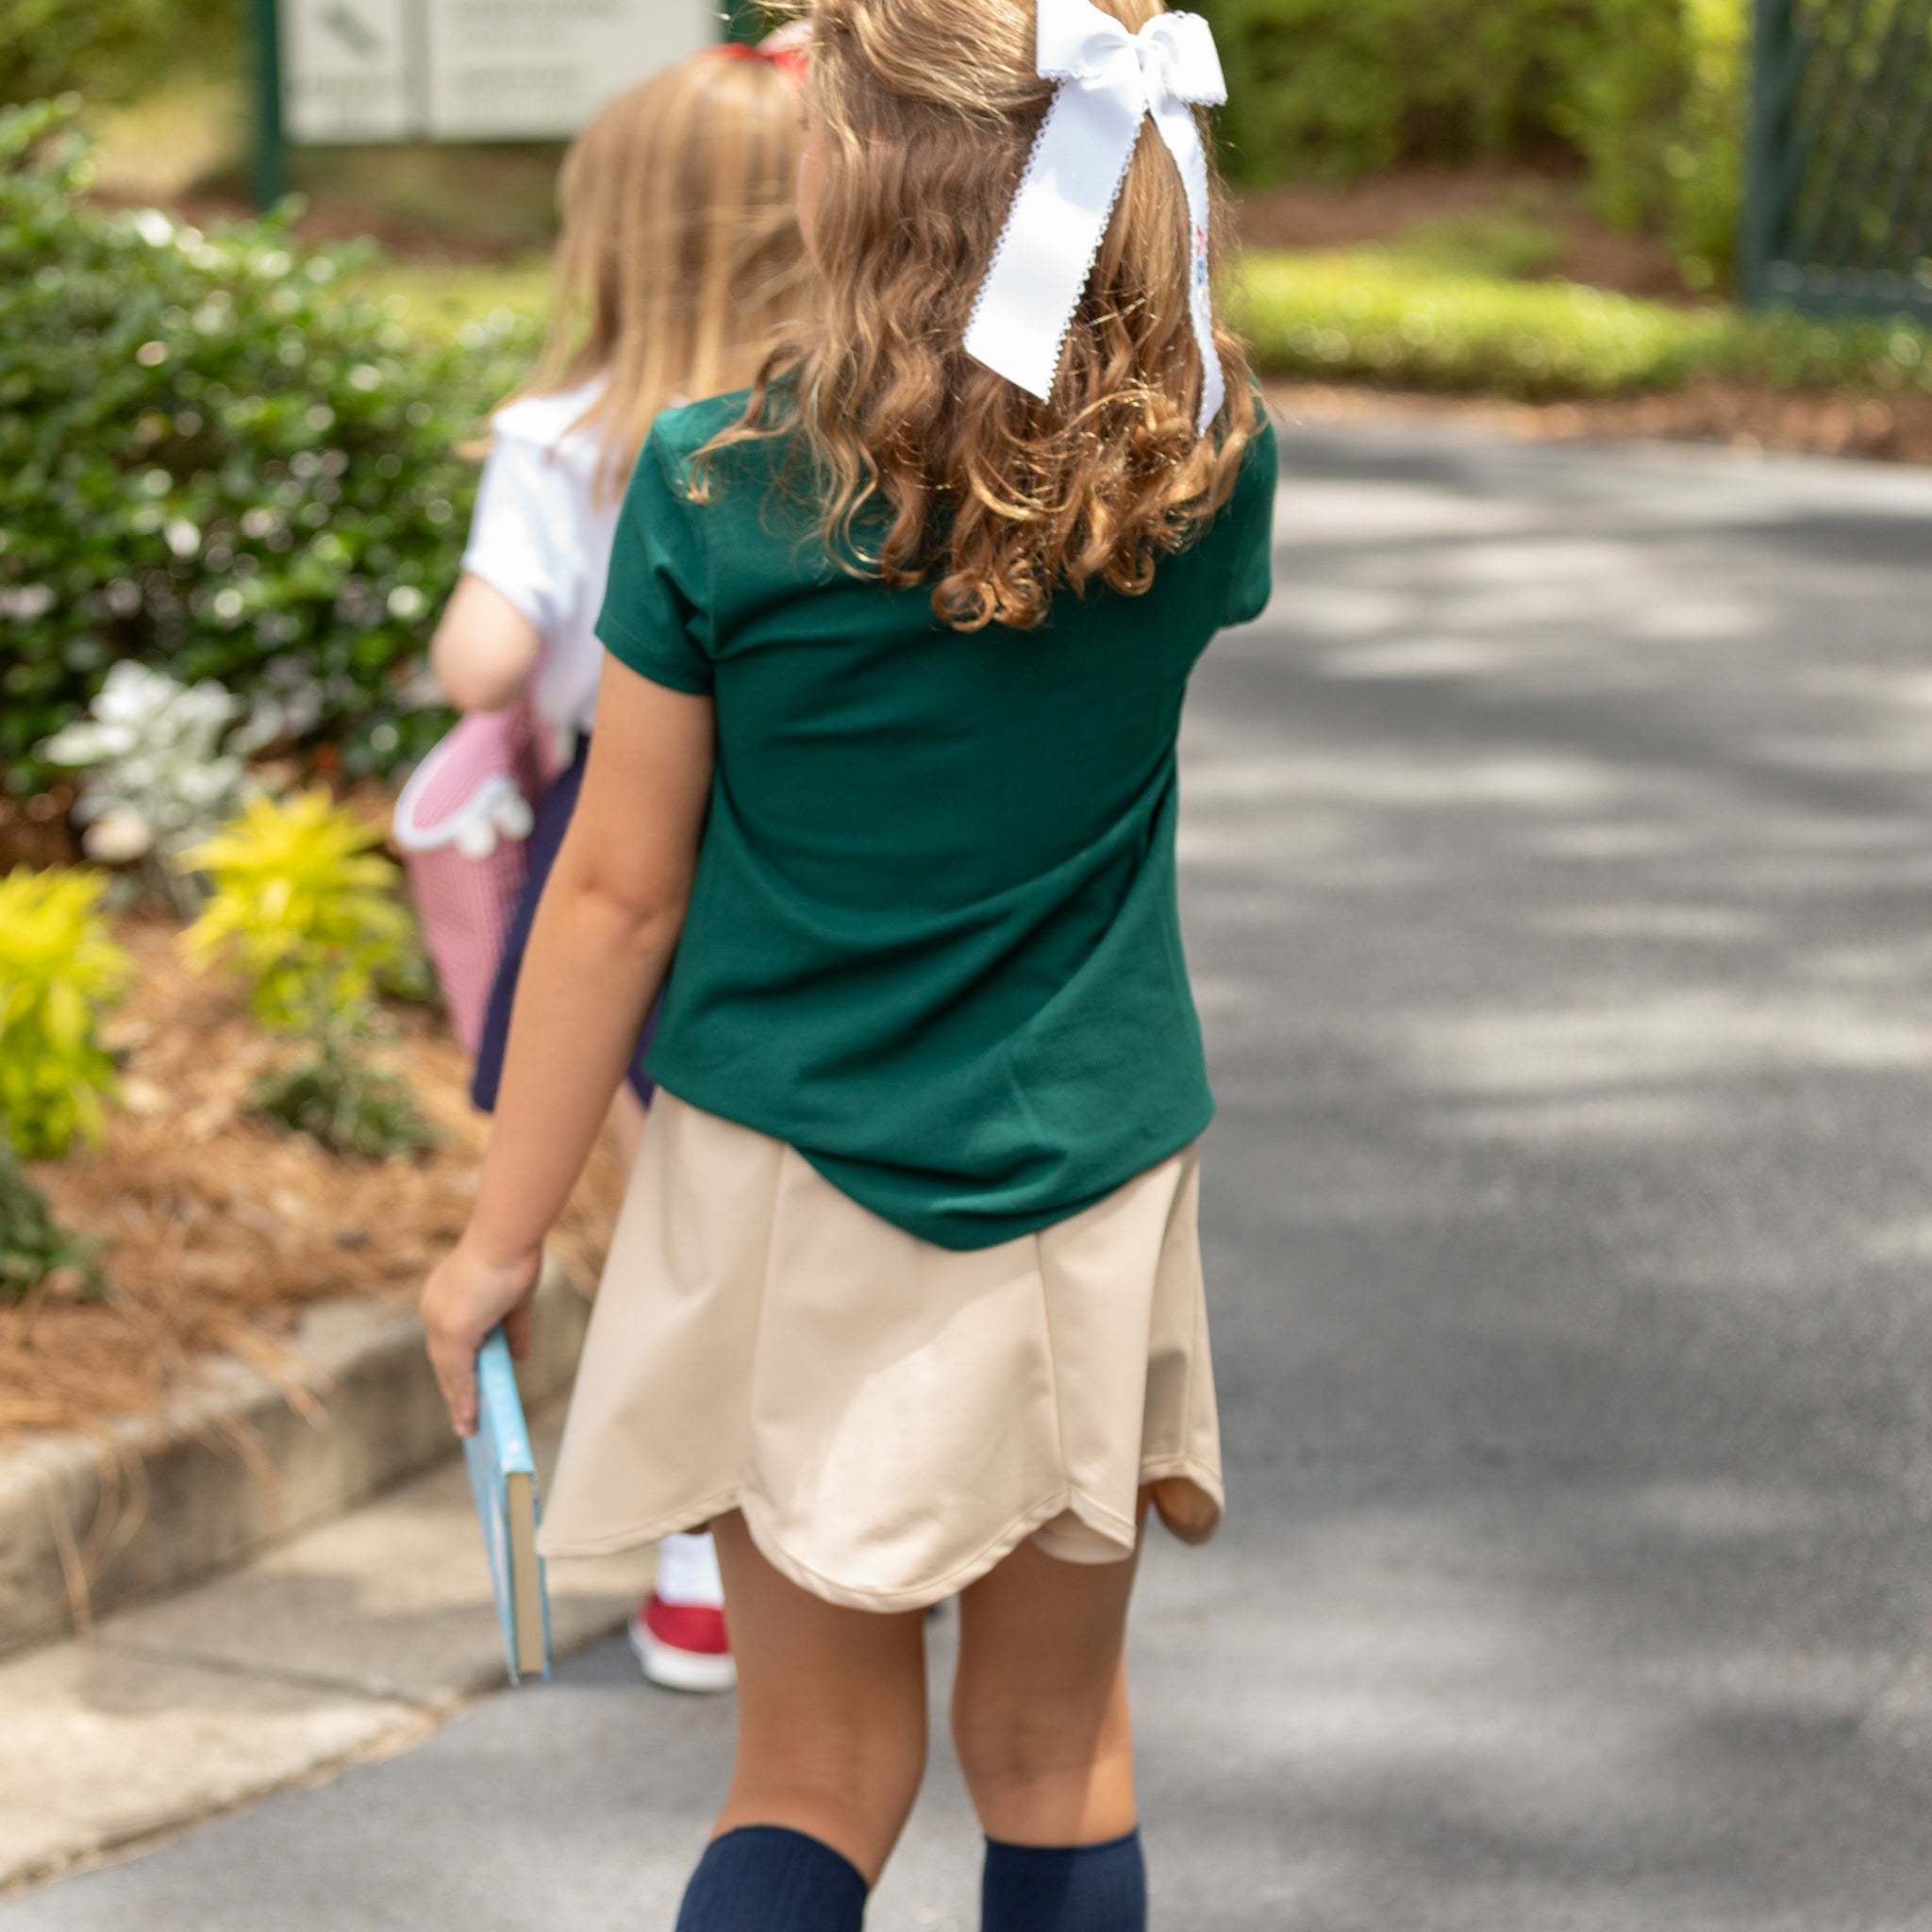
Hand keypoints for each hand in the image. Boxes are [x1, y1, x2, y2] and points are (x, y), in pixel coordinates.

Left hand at [420, 1231, 543, 1435]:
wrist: (506, 1236)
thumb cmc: (513, 1255)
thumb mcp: (515, 1302)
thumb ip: (513, 1334)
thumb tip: (517, 1360)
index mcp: (443, 1300)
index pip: (446, 1345)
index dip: (455, 1372)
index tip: (460, 1393)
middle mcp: (434, 1312)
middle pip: (442, 1364)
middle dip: (454, 1393)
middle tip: (464, 1420)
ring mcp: (441, 1323)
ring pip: (449, 1373)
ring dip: (460, 1402)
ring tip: (469, 1428)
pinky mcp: (454, 1332)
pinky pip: (460, 1373)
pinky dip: (466, 1396)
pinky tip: (472, 1415)